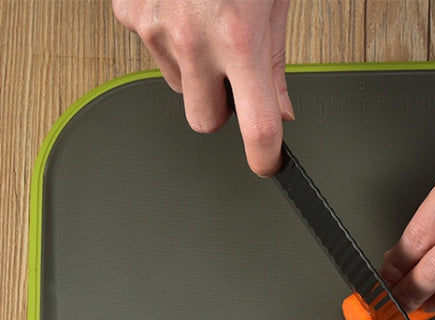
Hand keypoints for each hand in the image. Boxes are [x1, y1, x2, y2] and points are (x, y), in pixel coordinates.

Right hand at [111, 0, 292, 175]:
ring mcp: (155, 26)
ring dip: (196, 71)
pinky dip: (170, 39)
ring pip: (179, 86)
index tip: (269, 164)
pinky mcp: (128, 11)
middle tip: (233, 75)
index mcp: (240, 37)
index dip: (265, 158)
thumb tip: (281, 111)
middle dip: (222, 109)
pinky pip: (152, 50)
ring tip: (207, 22)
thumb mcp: (273, 2)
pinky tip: (181, 5)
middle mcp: (194, 38)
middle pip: (205, 121)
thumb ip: (274, 63)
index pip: (257, 127)